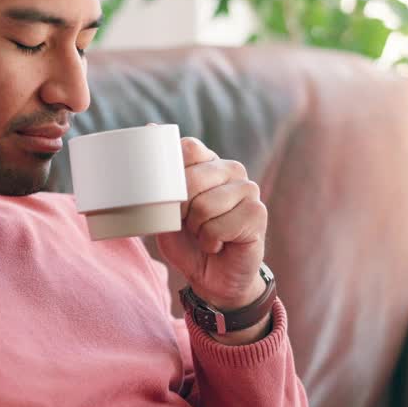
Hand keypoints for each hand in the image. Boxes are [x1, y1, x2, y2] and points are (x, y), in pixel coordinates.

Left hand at [156, 137, 268, 317]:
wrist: (212, 277)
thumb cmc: (187, 241)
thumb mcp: (164, 209)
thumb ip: (159, 176)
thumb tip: (150, 128)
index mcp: (208, 162)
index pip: (188, 149)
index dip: (172, 176)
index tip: (172, 200)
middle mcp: (231, 169)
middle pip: (192, 179)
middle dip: (181, 211)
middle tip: (189, 225)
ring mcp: (248, 189)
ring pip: (204, 206)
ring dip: (197, 230)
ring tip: (204, 235)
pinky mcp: (257, 213)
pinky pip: (218, 227)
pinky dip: (211, 242)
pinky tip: (220, 244)